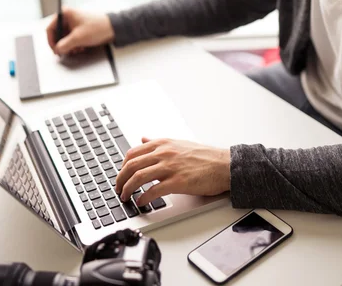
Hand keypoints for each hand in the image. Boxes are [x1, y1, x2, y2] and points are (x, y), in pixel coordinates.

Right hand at [46, 7, 114, 55]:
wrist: (113, 28)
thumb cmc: (98, 27)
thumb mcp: (78, 38)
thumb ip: (64, 45)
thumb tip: (57, 49)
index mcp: (65, 14)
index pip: (50, 28)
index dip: (51, 41)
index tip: (55, 50)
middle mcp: (68, 17)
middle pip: (58, 34)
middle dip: (63, 44)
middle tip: (66, 52)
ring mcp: (74, 23)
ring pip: (65, 38)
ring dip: (69, 46)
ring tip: (76, 49)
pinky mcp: (80, 28)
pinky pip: (72, 38)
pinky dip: (75, 45)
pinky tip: (81, 47)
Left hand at [115, 137, 229, 206]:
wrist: (223, 165)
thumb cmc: (204, 156)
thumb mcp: (178, 143)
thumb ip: (158, 143)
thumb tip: (143, 139)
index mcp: (163, 143)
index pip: (133, 153)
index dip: (123, 166)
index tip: (121, 175)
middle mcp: (164, 153)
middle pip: (132, 165)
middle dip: (120, 179)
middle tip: (118, 188)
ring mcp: (170, 167)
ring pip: (138, 177)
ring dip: (128, 189)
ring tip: (125, 197)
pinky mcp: (177, 182)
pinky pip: (153, 191)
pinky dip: (143, 198)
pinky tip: (141, 202)